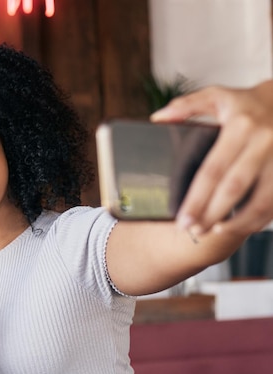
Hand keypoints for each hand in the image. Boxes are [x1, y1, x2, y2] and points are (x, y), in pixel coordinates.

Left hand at [151, 79, 272, 236]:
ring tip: (214, 231)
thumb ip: (187, 106)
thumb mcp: (218, 96)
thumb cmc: (247, 103)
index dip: (196, 199)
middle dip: (211, 215)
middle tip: (193, 231)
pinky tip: (239, 226)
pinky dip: (257, 219)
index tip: (182, 219)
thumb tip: (158, 118)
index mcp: (240, 126)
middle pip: (233, 189)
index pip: (213, 170)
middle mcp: (263, 142)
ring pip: (261, 201)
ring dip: (237, 222)